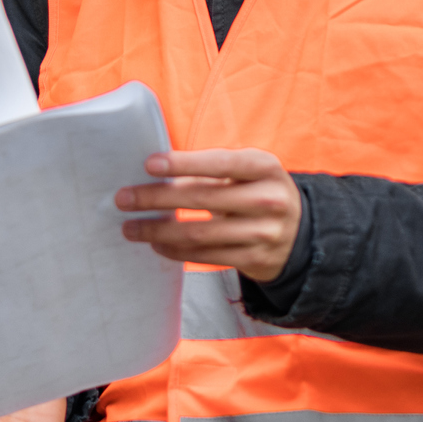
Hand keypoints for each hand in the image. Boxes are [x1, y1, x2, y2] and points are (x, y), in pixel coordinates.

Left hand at [116, 148, 301, 282]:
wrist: (299, 234)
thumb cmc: (256, 191)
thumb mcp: (247, 172)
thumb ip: (211, 169)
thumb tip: (153, 171)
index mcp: (265, 167)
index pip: (220, 162)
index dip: (184, 163)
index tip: (149, 164)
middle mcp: (268, 199)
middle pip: (203, 199)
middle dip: (157, 199)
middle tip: (124, 198)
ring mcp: (263, 232)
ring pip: (199, 233)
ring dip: (158, 231)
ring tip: (131, 227)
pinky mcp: (254, 259)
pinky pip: (206, 256)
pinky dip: (175, 250)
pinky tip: (156, 244)